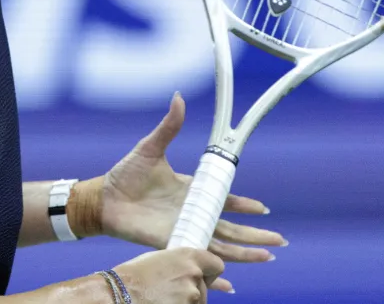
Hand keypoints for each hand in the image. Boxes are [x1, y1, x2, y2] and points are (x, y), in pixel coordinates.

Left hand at [93, 93, 287, 290]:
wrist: (104, 198)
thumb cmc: (125, 174)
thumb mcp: (150, 148)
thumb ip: (169, 126)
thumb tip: (179, 98)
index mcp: (191, 191)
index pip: (226, 200)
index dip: (245, 206)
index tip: (264, 210)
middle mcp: (192, 213)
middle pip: (232, 228)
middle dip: (256, 235)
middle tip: (280, 240)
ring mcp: (183, 231)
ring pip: (222, 246)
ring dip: (245, 254)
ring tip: (268, 257)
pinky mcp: (171, 244)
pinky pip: (197, 260)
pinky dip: (214, 276)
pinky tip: (230, 287)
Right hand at [112, 247, 225, 303]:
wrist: (118, 294)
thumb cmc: (133, 275)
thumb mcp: (160, 259)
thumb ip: (181, 264)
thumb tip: (194, 273)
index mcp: (188, 256)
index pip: (217, 265)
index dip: (209, 272)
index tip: (200, 277)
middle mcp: (194, 275)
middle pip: (204, 287)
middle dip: (191, 290)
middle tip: (168, 291)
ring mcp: (192, 297)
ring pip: (196, 302)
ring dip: (185, 301)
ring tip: (161, 299)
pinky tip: (160, 303)